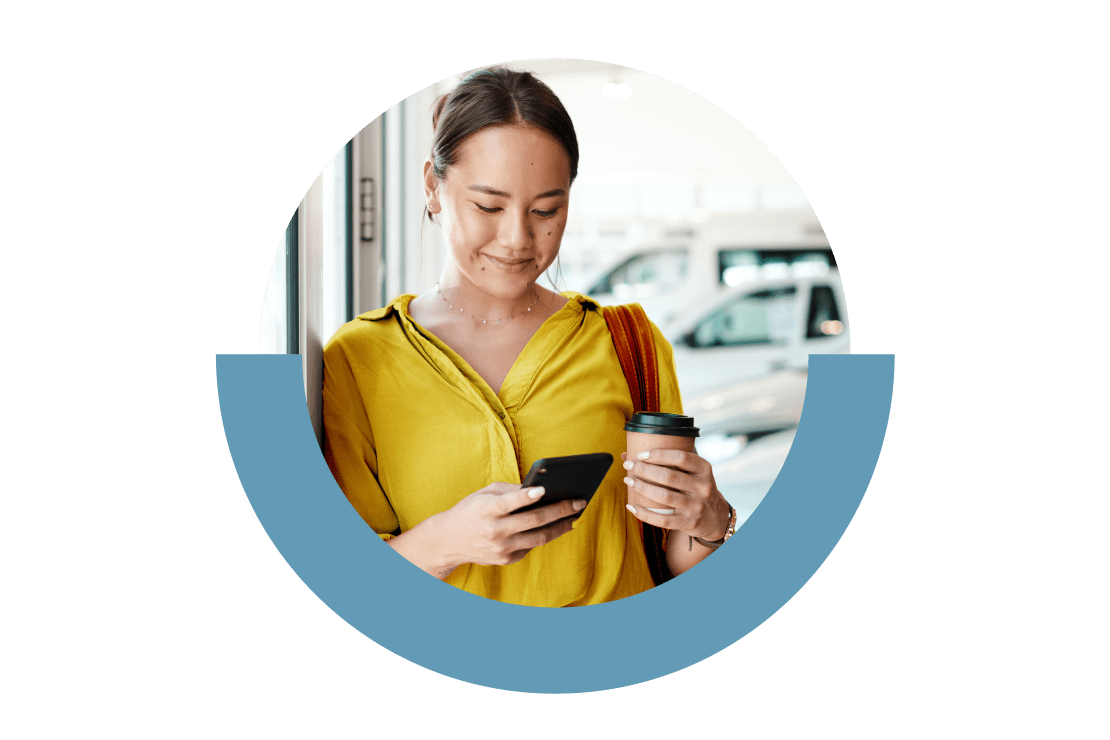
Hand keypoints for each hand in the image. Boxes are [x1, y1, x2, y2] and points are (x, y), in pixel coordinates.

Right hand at [435, 482, 584, 569]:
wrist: (449, 541)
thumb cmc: (470, 510)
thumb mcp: (484, 493)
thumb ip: (510, 491)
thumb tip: (539, 489)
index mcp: (487, 510)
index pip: (509, 502)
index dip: (527, 496)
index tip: (544, 489)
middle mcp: (495, 531)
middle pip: (533, 521)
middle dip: (560, 510)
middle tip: (579, 502)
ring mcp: (501, 548)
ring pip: (539, 538)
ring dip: (561, 527)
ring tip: (575, 517)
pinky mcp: (506, 559)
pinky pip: (531, 546)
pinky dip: (544, 535)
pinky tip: (556, 526)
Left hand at [620, 449, 729, 540]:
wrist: (715, 517)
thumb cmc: (696, 488)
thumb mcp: (692, 472)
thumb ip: (668, 461)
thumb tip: (627, 454)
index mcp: (704, 469)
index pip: (681, 458)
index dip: (659, 455)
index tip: (640, 454)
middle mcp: (703, 487)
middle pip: (669, 476)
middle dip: (645, 470)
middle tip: (628, 466)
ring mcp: (696, 506)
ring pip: (664, 496)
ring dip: (642, 488)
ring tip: (629, 481)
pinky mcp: (689, 523)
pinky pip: (663, 520)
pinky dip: (644, 513)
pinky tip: (631, 506)